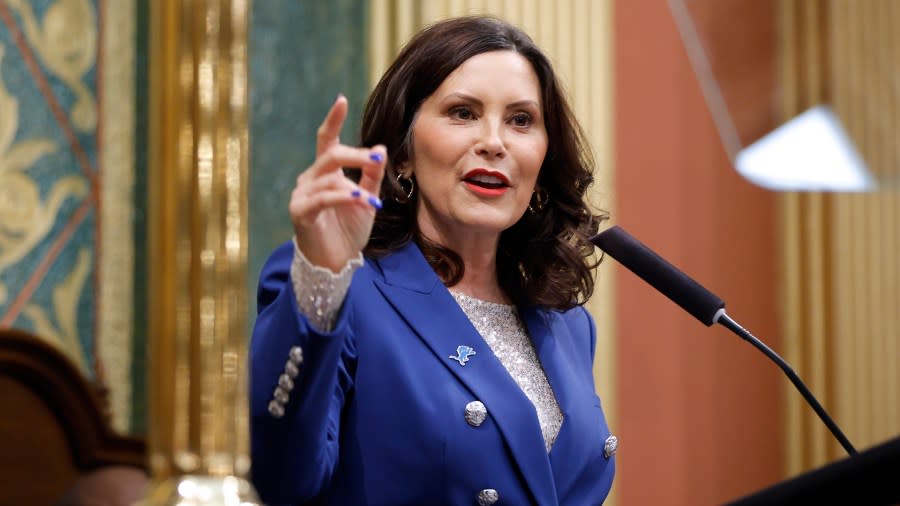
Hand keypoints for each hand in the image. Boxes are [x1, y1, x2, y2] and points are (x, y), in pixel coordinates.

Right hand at [289, 95, 386, 271]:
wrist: (336, 262)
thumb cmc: (348, 230)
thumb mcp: (367, 198)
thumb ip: (372, 175)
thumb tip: (381, 147)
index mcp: (326, 172)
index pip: (327, 140)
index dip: (333, 120)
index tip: (341, 100)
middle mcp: (311, 178)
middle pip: (331, 155)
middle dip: (356, 155)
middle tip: (377, 161)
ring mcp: (302, 194)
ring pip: (329, 178)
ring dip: (354, 186)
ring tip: (370, 199)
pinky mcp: (300, 212)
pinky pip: (322, 198)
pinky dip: (342, 197)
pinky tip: (358, 199)